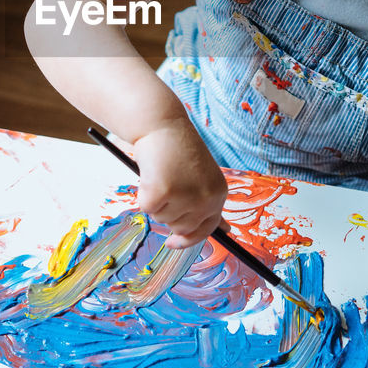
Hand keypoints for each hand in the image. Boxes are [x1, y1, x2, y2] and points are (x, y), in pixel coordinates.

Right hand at [130, 120, 227, 247]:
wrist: (161, 124)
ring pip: (161, 218)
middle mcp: (206, 197)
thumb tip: (224, 231)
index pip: (208, 227)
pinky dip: (142, 193)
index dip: (188, 239)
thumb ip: (209, 203)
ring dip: (156, 201)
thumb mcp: (201, 178)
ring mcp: (185, 196)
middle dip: (168, 212)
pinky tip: (150, 173)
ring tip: (160, 173)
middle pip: (181, 227)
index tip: (172, 242)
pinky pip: (145, 208)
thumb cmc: (177, 150)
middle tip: (166, 184)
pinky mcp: (162, 192)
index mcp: (218, 192)